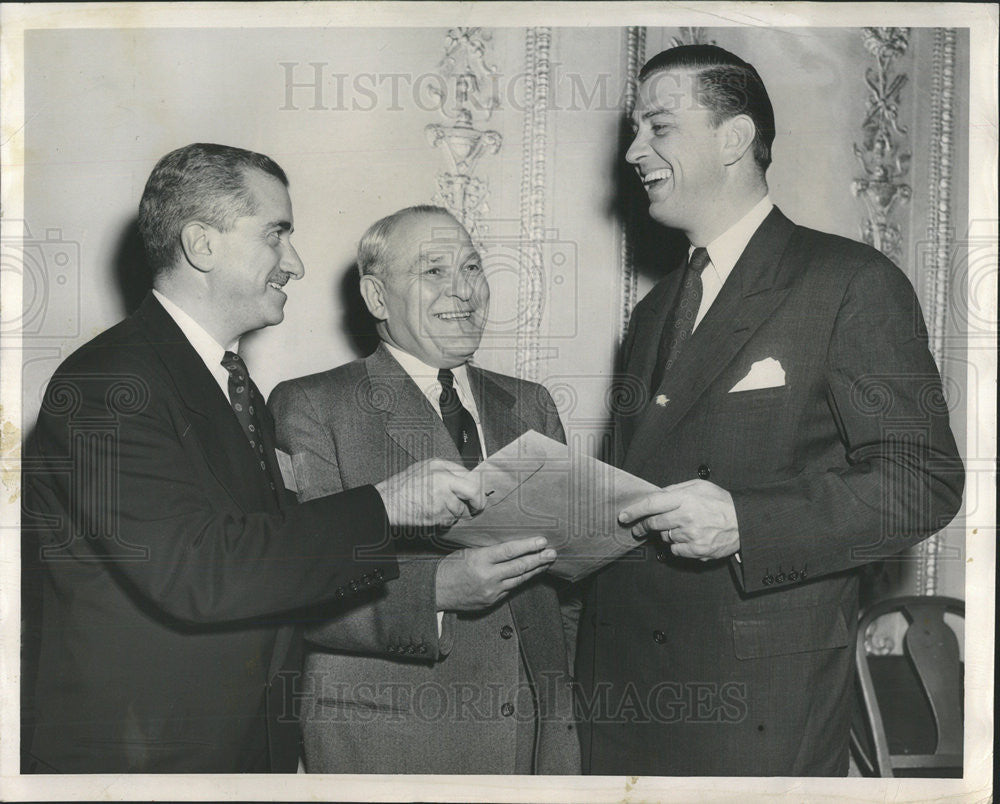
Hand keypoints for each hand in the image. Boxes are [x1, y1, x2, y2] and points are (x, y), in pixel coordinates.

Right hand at [375, 459, 484, 528]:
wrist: (386, 502)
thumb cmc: (403, 487)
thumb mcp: (426, 468)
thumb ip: (448, 472)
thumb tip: (468, 481)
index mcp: (440, 466)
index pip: (471, 475)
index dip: (478, 489)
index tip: (479, 496)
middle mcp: (442, 479)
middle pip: (474, 491)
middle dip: (478, 503)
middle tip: (476, 508)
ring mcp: (440, 497)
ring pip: (461, 509)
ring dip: (456, 514)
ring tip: (440, 508)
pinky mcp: (436, 513)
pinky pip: (450, 520)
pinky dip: (446, 521)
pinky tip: (434, 514)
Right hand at [435, 537, 556, 610]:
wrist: (436, 592)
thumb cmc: (449, 568)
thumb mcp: (467, 552)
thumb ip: (488, 551)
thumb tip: (511, 546)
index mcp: (480, 560)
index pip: (510, 551)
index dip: (528, 546)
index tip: (542, 541)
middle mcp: (488, 577)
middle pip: (520, 567)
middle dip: (539, 559)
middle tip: (552, 553)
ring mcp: (491, 591)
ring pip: (519, 580)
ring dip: (534, 571)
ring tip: (546, 563)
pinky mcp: (492, 602)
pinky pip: (510, 590)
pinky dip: (521, 581)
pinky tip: (529, 574)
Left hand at [619, 479, 739, 560]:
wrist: (744, 522)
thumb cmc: (721, 502)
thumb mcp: (699, 486)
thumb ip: (676, 490)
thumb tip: (656, 495)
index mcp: (685, 498)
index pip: (652, 504)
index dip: (634, 511)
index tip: (623, 516)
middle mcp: (686, 517)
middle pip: (654, 524)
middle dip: (643, 526)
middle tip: (639, 528)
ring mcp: (692, 535)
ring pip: (665, 537)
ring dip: (667, 534)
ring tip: (682, 527)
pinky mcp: (697, 550)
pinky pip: (675, 550)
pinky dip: (678, 545)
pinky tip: (690, 538)